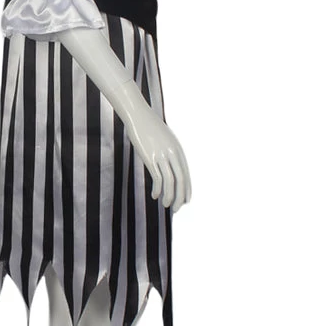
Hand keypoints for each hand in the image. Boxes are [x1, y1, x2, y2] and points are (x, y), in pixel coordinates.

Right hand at [124, 97, 190, 212]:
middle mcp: (172, 153)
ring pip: (170, 181)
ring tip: (166, 205)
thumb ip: (168, 152)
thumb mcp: (164, 139)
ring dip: (169, 196)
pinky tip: (155, 195)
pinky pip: (157, 177)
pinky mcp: (150, 157)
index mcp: (177, 150)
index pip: (186, 174)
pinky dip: (158, 189)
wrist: (138, 115)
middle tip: (176, 209)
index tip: (185, 201)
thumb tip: (168, 165)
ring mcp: (161, 155)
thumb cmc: (149, 127)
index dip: (187, 190)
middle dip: (180, 197)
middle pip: (181, 180)